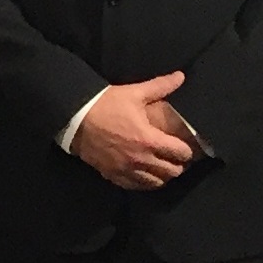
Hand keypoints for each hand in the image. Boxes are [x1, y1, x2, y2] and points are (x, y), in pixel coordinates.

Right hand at [73, 73, 195, 189]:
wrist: (74, 119)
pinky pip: (136, 186)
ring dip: (163, 176)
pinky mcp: (113, 174)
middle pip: (172, 171)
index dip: (187, 150)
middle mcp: (141, 159)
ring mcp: (126, 169)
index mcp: (149, 139)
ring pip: (156, 183)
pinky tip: (144, 175)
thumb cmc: (106, 105)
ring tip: (162, 167)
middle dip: (178, 164)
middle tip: (175, 157)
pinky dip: (144, 182)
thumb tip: (181, 76)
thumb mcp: (134, 93)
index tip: (185, 146)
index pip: (181, 154)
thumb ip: (160, 86)